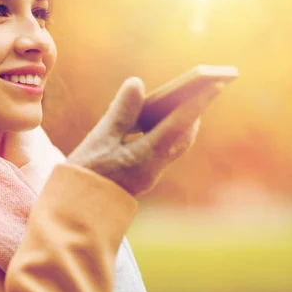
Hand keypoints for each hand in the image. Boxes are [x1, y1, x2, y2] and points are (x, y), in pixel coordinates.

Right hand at [66, 77, 223, 195]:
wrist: (77, 207)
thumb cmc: (86, 172)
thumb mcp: (100, 137)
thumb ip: (121, 110)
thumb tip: (137, 83)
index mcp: (145, 157)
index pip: (178, 125)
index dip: (196, 103)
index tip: (214, 85)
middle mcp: (154, 168)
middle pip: (183, 137)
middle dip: (194, 113)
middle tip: (205, 90)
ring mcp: (150, 175)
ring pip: (175, 146)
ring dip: (182, 124)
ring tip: (185, 103)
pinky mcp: (143, 177)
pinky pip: (164, 152)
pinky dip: (167, 134)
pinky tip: (160, 123)